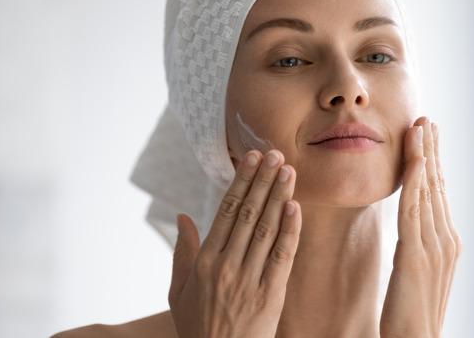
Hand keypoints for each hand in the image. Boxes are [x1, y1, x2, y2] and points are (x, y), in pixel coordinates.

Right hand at [169, 149, 301, 337]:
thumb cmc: (197, 328)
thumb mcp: (178, 292)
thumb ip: (182, 252)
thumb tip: (183, 216)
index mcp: (204, 262)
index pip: (226, 211)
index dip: (241, 182)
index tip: (252, 159)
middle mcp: (227, 266)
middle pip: (249, 213)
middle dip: (263, 181)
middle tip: (275, 154)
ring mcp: (250, 280)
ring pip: (267, 229)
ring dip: (278, 196)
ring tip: (288, 170)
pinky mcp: (271, 295)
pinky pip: (283, 256)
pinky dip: (289, 230)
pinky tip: (295, 207)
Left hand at [380, 118, 460, 337]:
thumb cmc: (411, 317)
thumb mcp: (416, 275)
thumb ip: (416, 249)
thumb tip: (411, 231)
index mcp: (444, 244)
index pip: (437, 194)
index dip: (433, 163)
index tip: (428, 136)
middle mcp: (445, 240)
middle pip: (437, 186)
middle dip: (432, 151)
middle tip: (427, 120)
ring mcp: (434, 247)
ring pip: (427, 191)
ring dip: (424, 155)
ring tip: (420, 126)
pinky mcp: (416, 256)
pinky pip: (414, 210)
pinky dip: (415, 180)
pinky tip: (413, 158)